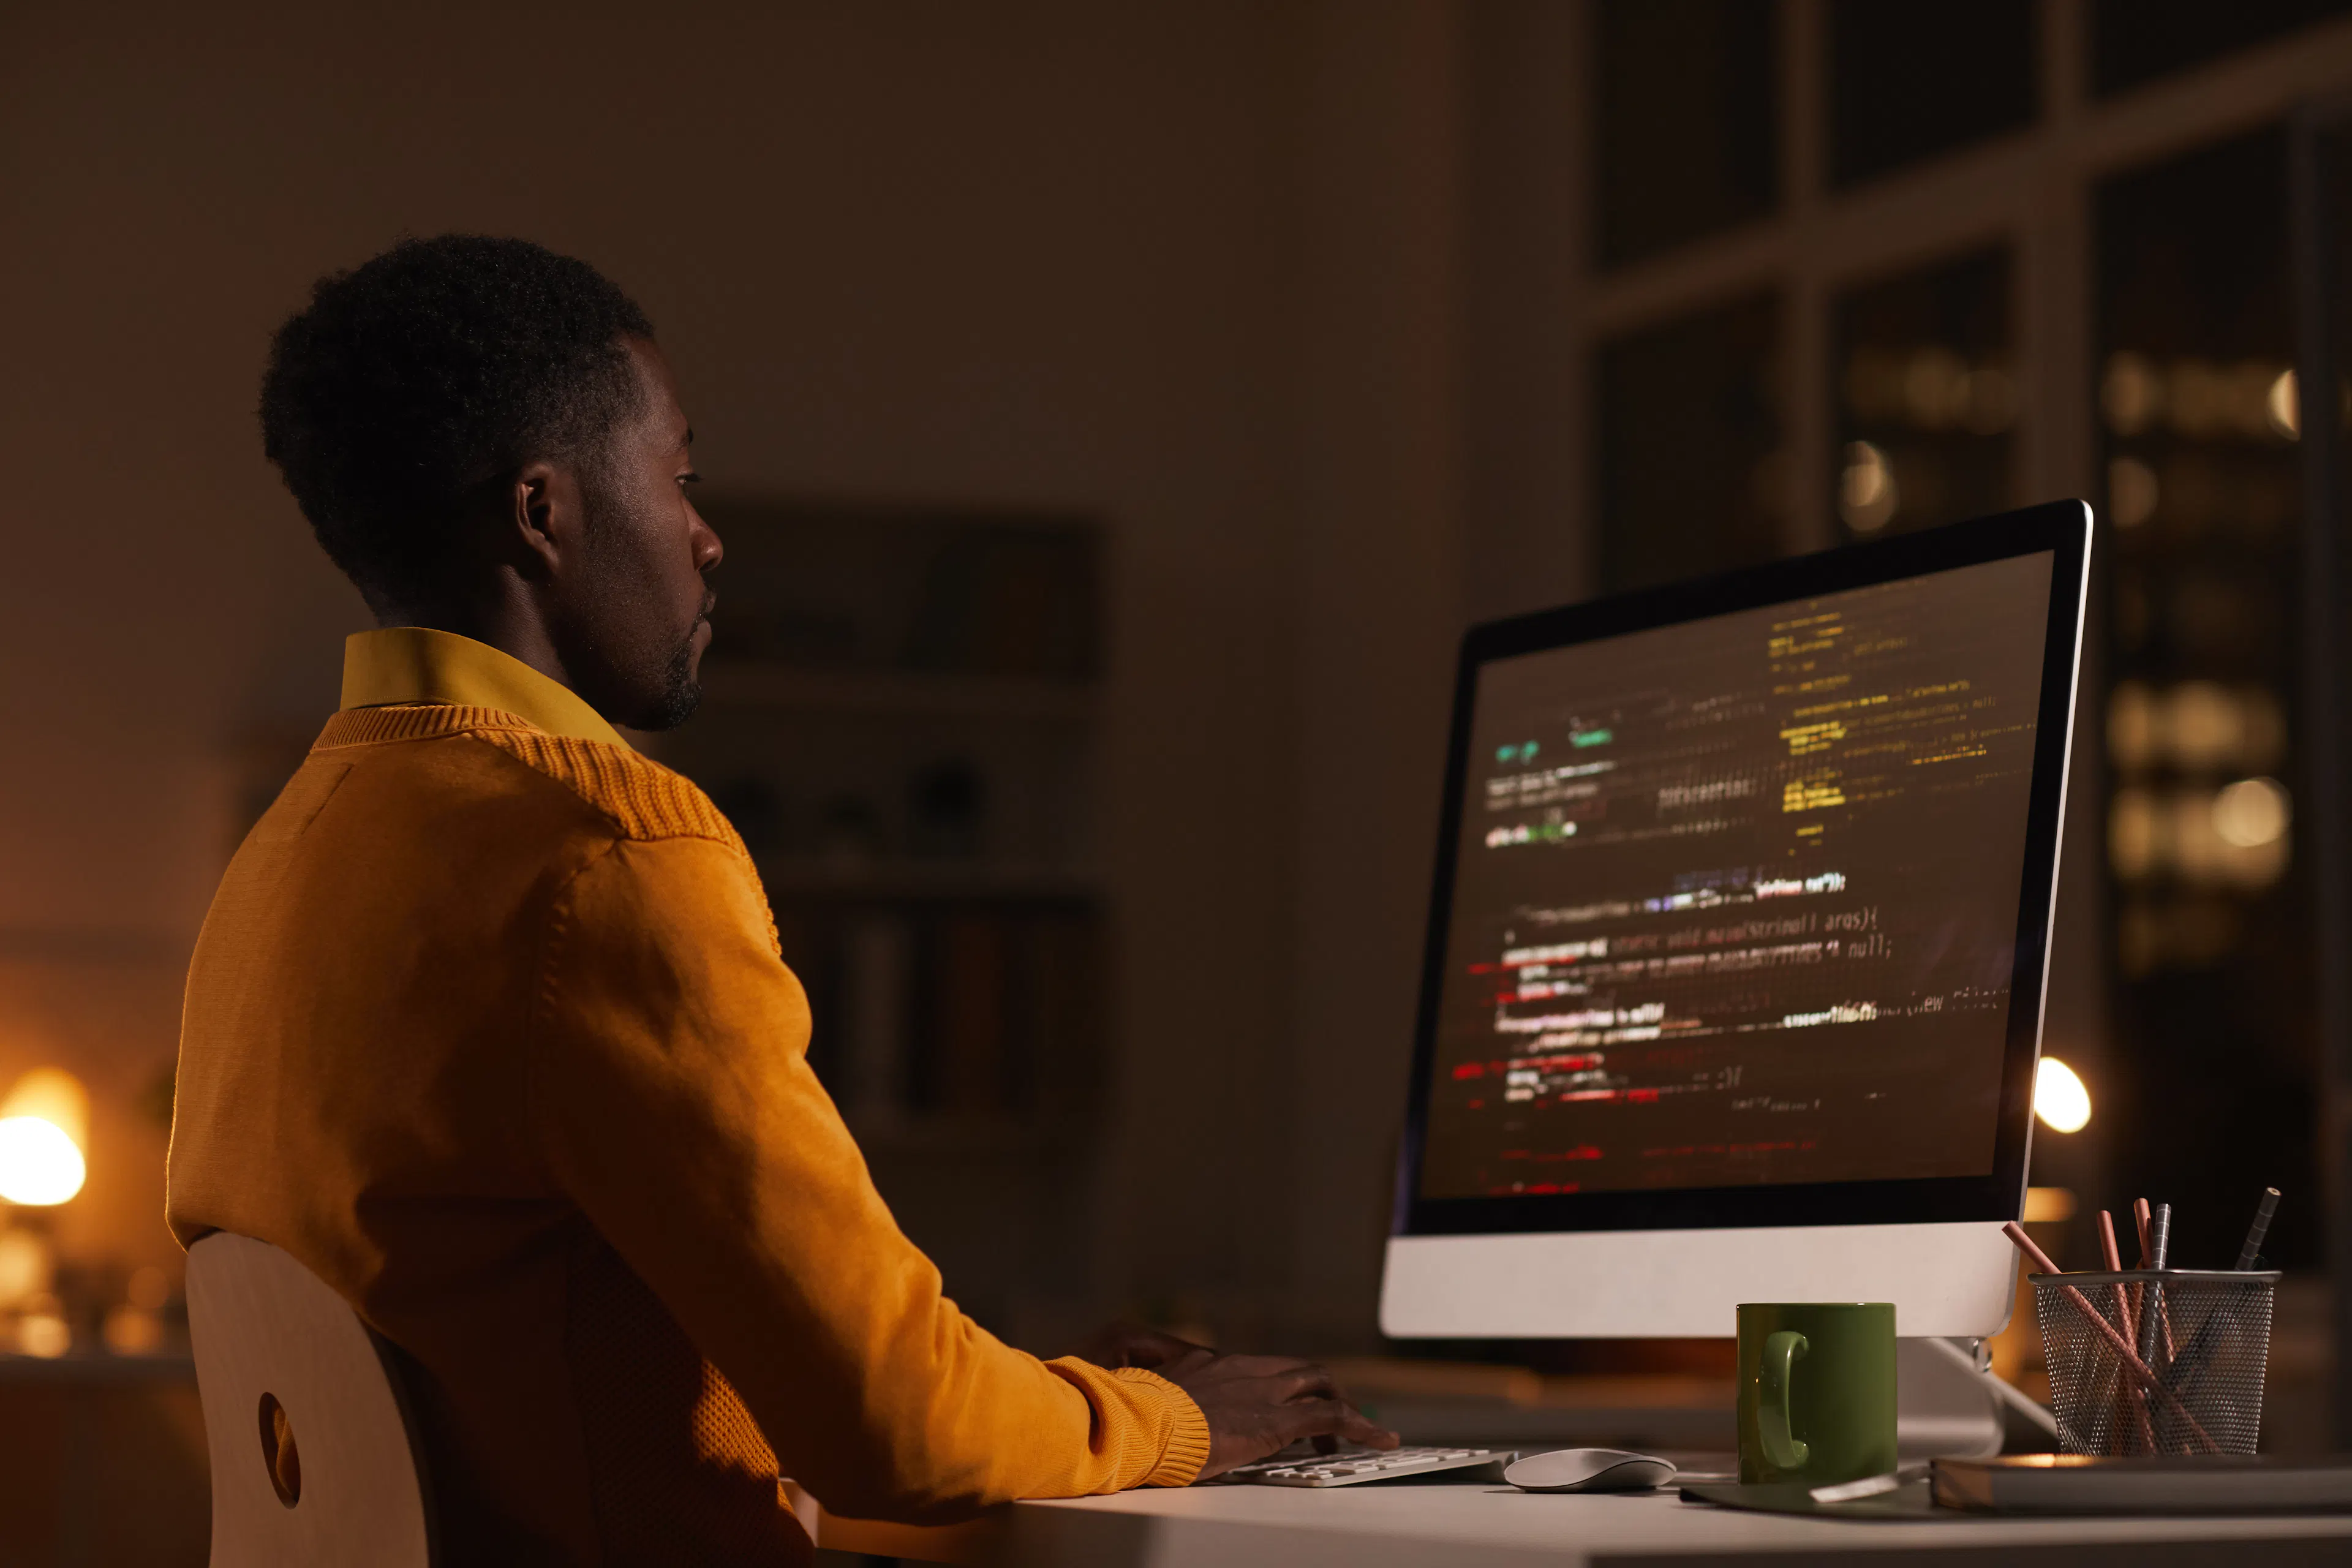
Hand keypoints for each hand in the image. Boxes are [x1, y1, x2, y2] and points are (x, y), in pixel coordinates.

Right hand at [1064, 1322, 1397, 1479]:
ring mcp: (1261, 1390)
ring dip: (1339, 1407)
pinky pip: (1333, 1417)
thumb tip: (1154, 1392)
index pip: (1256, 1370)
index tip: (1276, 1411)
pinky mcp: (1278, 1419)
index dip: (1274, 1390)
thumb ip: (1156, 1383)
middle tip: (1323, 1421)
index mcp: (1209, 1363)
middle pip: (1295, 1369)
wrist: (1136, 1422)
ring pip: (1319, 1385)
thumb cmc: (1129, 1412)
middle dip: (1316, 1391)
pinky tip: (1381, 1440)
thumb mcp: (1138, 1388)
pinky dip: (1362, 1426)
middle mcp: (1241, 1368)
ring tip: (1351, 1436)